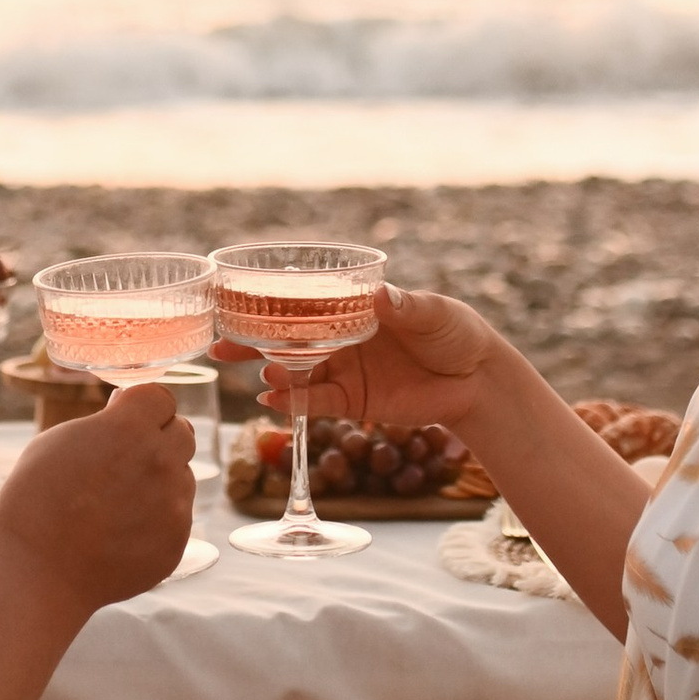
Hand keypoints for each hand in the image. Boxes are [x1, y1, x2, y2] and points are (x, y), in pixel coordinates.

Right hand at [0, 380, 193, 618]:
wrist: (37, 570)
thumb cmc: (35, 500)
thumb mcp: (59, 440)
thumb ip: (104, 422)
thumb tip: (126, 410)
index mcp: (130, 428)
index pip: (162, 398)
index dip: (144, 408)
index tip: (128, 419)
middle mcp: (161, 462)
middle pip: (183, 433)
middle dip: (159, 439)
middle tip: (126, 459)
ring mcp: (173, 504)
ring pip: (182, 476)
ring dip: (159, 481)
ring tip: (116, 504)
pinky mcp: (177, 540)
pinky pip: (176, 516)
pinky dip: (156, 519)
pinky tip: (121, 532)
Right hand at [254, 285, 507, 446]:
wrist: (478, 381)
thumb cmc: (456, 333)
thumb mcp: (433, 311)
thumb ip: (405, 306)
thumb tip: (381, 296)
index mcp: (353, 309)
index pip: (305, 305)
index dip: (273, 305)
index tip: (238, 302)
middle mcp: (341, 340)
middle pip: (288, 341)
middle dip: (253, 343)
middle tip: (221, 346)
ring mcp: (344, 372)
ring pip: (296, 373)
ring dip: (273, 374)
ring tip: (260, 373)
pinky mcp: (353, 403)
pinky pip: (316, 403)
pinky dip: (293, 403)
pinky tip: (272, 400)